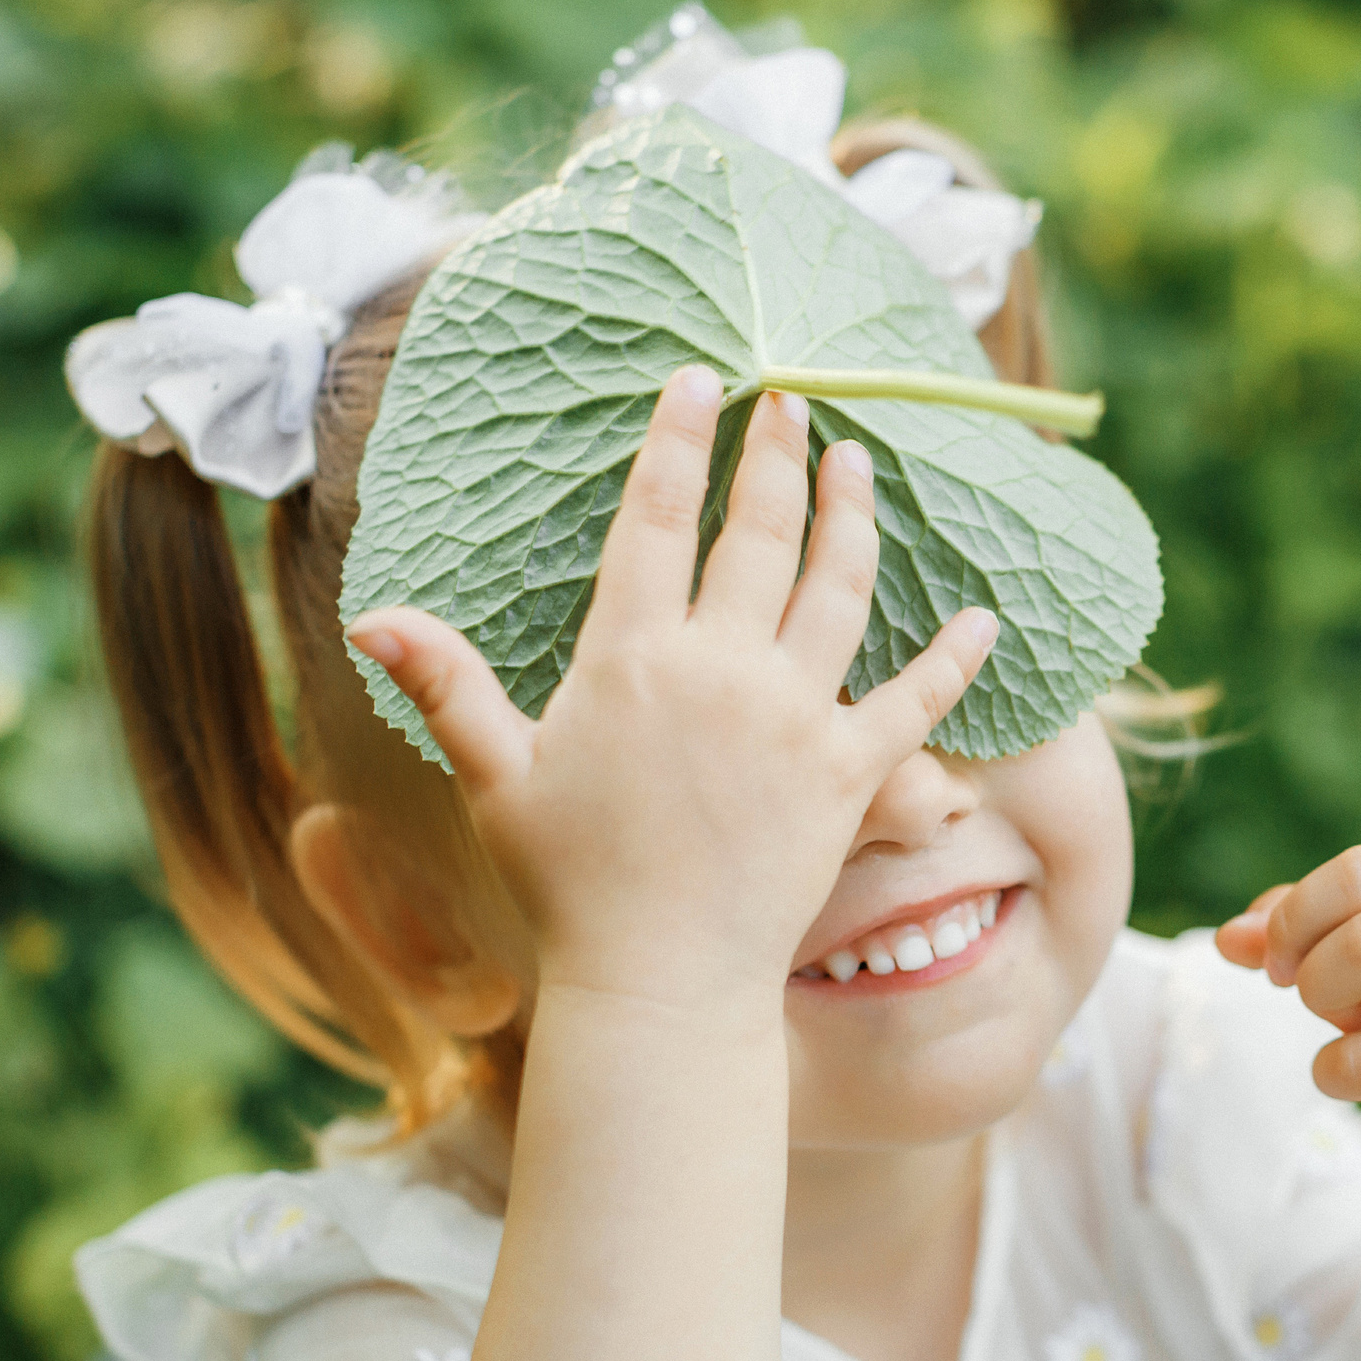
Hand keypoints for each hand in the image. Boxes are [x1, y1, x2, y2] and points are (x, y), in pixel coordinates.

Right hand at [346, 369, 998, 1007]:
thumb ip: (448, 685)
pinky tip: (985, 617)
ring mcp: (794, 718)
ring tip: (860, 464)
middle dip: (776, 454)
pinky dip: (956, 658)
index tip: (701, 382)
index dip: (679, 442)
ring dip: (854, 518)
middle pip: (760, 533)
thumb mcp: (495, 777)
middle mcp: (721, 670)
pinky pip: (917, 702)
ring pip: (839, 590)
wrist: (658, 978)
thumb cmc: (568, 883)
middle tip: (791, 400)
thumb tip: (374, 618)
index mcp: (632, 657)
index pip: (657, 519)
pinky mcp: (850, 774)